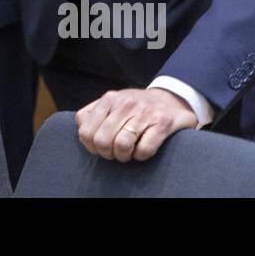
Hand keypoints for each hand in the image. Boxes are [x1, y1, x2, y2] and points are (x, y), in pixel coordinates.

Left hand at [75, 87, 197, 161]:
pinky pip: (144, 149)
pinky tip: (142, 151)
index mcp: (109, 99)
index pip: (85, 130)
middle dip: (107, 154)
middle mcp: (125, 104)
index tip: (100, 149)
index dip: (91, 147)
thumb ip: (93, 113)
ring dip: (124, 156)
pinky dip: (141, 156)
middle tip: (115, 153)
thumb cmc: (137, 107)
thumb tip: (82, 131)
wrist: (172, 99)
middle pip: (102, 140)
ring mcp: (144, 113)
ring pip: (121, 145)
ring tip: (129, 153)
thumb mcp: (113, 102)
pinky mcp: (162, 123)